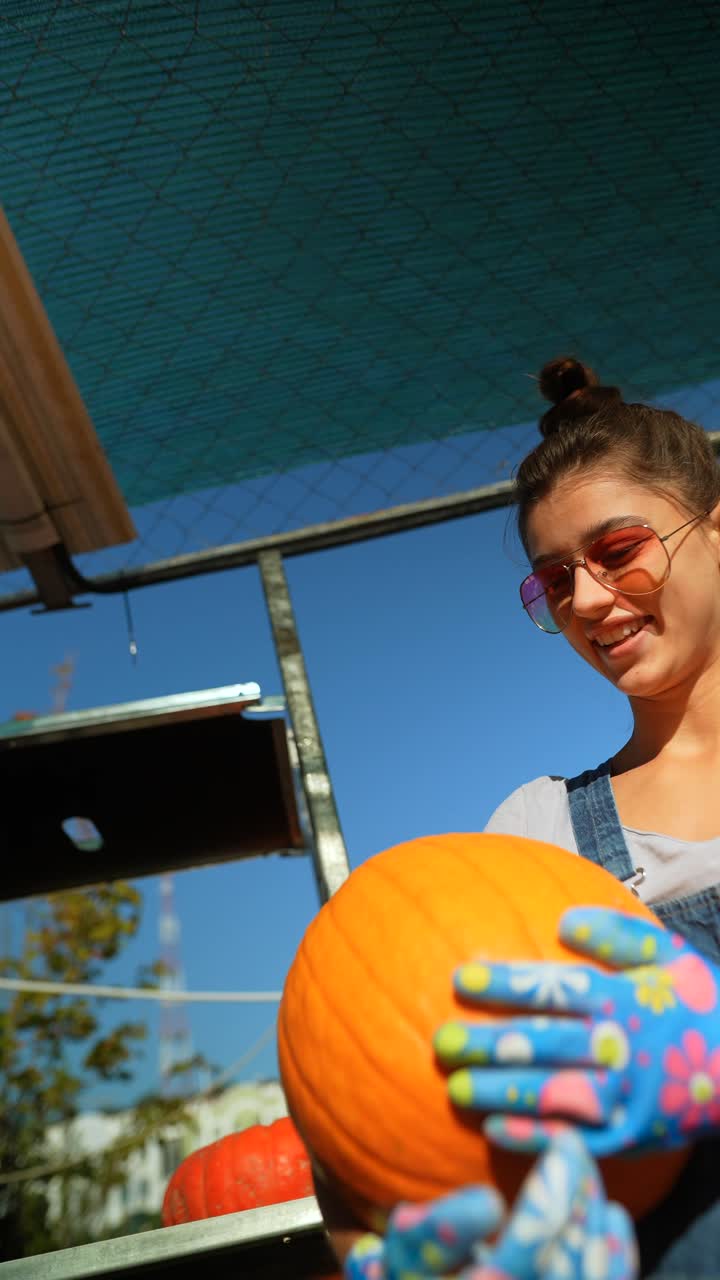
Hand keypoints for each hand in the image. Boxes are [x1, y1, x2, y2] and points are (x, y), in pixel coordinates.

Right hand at [344, 1130, 636, 1278]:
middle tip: (566, 1148)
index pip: (420, 1260)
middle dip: (547, 1213)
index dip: (451, 1236)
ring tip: (584, 1159)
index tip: (484, 1199)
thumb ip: (341, 1163)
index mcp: (401, 1274)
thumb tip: (319, 1082)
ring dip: (585, 1221)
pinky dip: (612, 1259)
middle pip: (510, 1274)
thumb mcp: (348, 1209)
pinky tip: (612, 1213)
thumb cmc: (386, 1240)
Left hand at [434, 907, 719, 1154]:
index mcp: (626, 999)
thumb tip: (562, 919)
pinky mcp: (631, 1138)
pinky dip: (537, 1137)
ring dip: (503, 1092)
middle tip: (442, 1041)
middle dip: (492, 1042)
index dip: (508, 984)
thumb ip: (619, 936)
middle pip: (547, 1044)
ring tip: (454, 1088)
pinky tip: (494, 1132)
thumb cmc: (701, 1004)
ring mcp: (627, 1097)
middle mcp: (622, 1048)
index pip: (557, 990)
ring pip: (556, 1095)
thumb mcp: (672, 956)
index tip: (460, 978)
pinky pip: (578, 1140)